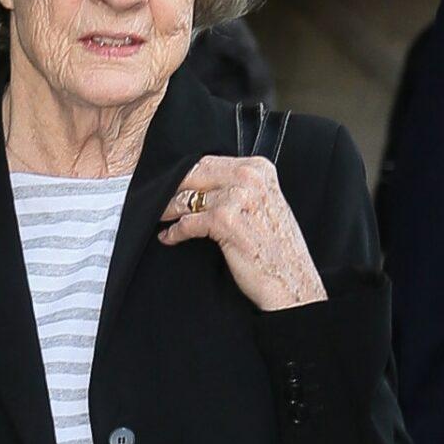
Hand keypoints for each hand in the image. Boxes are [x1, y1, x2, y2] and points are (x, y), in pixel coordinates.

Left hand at [158, 153, 327, 311]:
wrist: (290, 282)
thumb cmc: (276, 250)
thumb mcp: (263, 206)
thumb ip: (238, 188)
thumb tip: (203, 184)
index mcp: (259, 168)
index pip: (210, 161)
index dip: (185, 174)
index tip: (169, 184)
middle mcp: (250, 177)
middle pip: (195, 173)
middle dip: (170, 187)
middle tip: (153, 198)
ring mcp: (237, 197)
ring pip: (188, 197)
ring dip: (168, 210)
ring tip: (159, 218)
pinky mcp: (225, 221)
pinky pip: (188, 221)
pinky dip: (175, 232)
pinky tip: (169, 237)